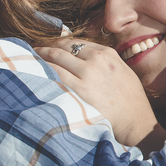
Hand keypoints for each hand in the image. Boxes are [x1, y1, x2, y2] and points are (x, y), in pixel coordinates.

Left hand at [35, 39, 165, 150]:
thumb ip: (106, 63)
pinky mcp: (79, 89)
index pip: (76, 42)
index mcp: (107, 54)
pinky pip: (54, 73)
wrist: (136, 122)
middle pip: (63, 46)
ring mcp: (87, 73)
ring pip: (55, 57)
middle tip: (33, 49)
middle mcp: (96, 59)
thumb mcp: (123, 72)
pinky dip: (42, 69)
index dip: (59, 43)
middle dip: (47, 46)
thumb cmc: (131, 102)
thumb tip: (85, 59)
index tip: (49, 46)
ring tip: (28, 58)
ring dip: (40, 55)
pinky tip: (33, 70)